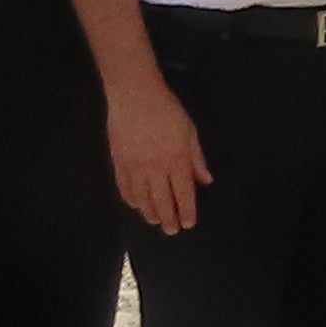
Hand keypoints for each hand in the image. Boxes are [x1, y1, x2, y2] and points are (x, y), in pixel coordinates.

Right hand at [104, 71, 210, 236]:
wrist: (135, 96)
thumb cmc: (167, 110)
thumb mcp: (189, 131)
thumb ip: (197, 158)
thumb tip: (206, 180)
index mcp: (177, 160)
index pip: (183, 193)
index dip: (186, 211)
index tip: (188, 223)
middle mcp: (156, 168)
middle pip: (162, 201)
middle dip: (168, 219)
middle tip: (171, 231)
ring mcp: (135, 167)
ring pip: (142, 198)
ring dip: (149, 212)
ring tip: (155, 221)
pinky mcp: (119, 162)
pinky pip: (124, 187)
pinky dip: (130, 199)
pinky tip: (135, 204)